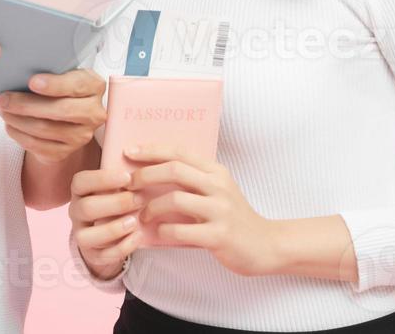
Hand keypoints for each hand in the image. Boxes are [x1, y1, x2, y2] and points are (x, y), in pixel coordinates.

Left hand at [0, 69, 106, 163]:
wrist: (67, 117)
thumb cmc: (61, 89)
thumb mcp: (63, 74)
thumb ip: (51, 71)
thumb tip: (19, 73)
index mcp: (95, 87)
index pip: (76, 86)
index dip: (54, 85)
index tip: (32, 82)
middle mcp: (94, 113)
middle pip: (59, 110)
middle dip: (26, 104)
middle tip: (4, 99)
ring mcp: (82, 136)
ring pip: (45, 129)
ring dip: (17, 120)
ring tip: (3, 110)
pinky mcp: (66, 152)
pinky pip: (38, 145)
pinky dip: (19, 134)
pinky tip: (10, 124)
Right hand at [69, 166, 142, 279]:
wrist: (112, 232)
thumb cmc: (117, 199)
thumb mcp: (116, 185)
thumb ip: (123, 177)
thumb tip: (144, 162)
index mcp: (80, 191)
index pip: (81, 181)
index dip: (102, 179)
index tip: (127, 177)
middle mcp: (76, 212)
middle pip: (85, 208)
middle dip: (114, 204)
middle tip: (138, 200)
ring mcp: (82, 235)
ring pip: (87, 236)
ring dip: (113, 229)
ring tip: (134, 221)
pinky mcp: (92, 254)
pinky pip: (102, 255)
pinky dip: (121, 247)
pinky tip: (138, 237)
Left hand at [127, 144, 280, 276]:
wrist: (265, 245)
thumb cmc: (234, 217)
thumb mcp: (219, 191)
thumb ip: (194, 180)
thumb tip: (154, 171)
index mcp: (216, 171)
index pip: (179, 151)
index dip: (152, 149)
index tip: (129, 151)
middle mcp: (219, 186)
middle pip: (174, 170)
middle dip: (145, 174)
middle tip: (128, 185)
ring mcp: (220, 210)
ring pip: (175, 199)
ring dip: (151, 207)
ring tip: (142, 215)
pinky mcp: (218, 236)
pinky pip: (181, 230)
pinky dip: (163, 231)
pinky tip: (159, 233)